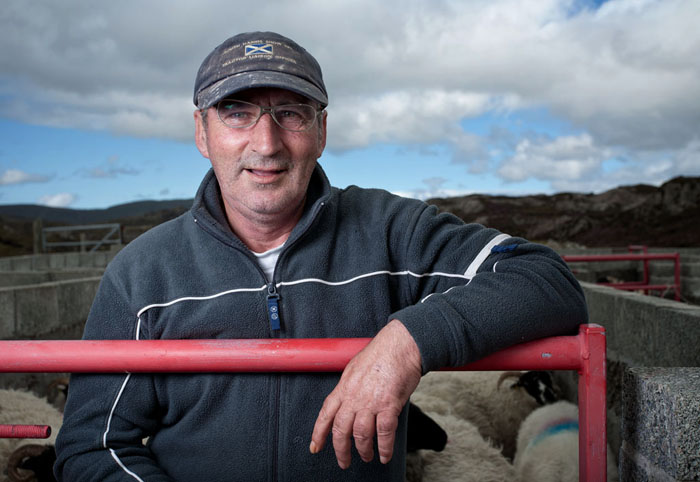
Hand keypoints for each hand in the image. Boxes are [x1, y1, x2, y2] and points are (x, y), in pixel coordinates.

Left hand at [309, 319, 421, 468]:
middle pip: (341, 430)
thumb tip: (346, 399)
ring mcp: (371, 402)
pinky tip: (385, 455)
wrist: (401, 345)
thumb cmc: (381, 353)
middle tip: (344, 461)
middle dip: (341, 450)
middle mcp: (354, 397)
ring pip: (361, 435)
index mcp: (344, 387)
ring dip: (363, 450)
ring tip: (366, 456)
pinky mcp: (389, 405)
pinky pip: (384, 433)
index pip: (325, 414)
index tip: (315, 447)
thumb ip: (349, 387)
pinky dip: (384, 448)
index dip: (319, 433)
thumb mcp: (355, 368)